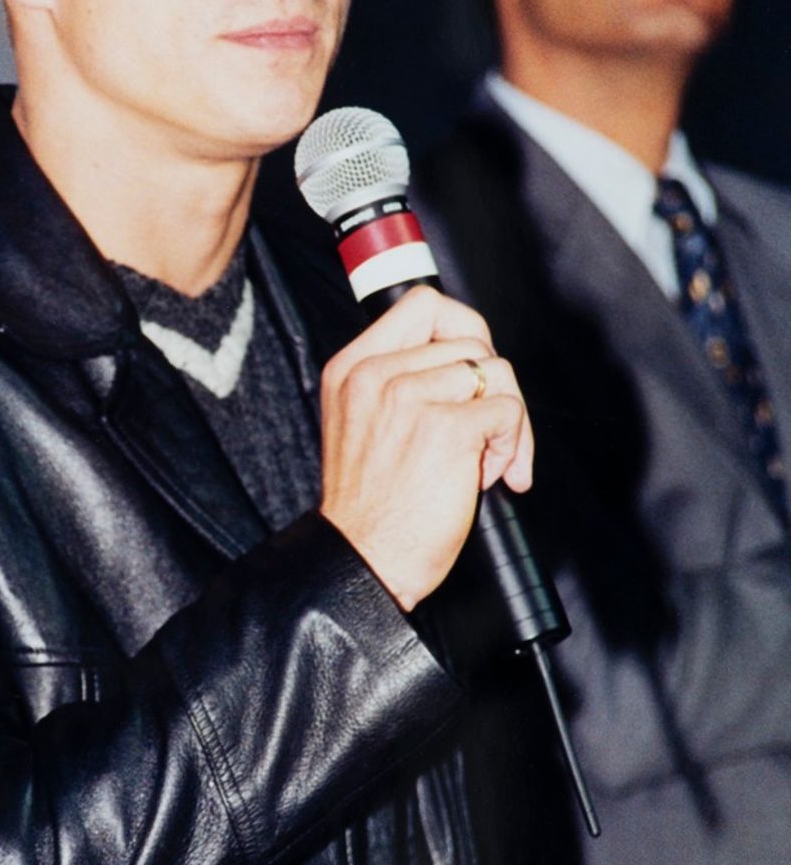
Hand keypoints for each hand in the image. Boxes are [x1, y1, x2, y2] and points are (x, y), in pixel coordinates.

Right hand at [318, 287, 532, 610]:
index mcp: (352, 367)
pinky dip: (512, 447)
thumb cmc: (369, 506)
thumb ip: (396, 382)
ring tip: (483, 462)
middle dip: (493, 386)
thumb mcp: (358, 423)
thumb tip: (465, 357)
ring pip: (497, 372)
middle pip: (472, 340)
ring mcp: (409, 397)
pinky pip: (507, 410)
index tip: (475, 363)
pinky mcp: (446, 428)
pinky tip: (487, 478)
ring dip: (505, 422)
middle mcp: (376, 374)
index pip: (423, 304)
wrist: (362, 560)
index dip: (464, 327)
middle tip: (485, 432)